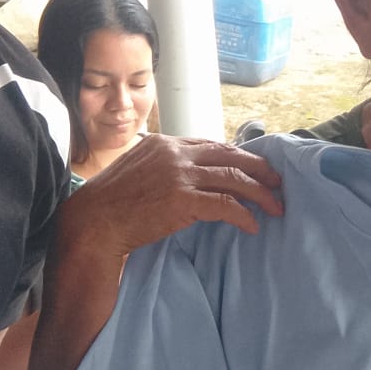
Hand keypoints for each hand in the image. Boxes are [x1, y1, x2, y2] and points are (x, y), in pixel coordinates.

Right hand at [60, 134, 283, 256]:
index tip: (255, 168)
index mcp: (165, 143)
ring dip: (261, 194)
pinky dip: (244, 215)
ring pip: (234, 179)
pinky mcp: (183, 201)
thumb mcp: (138, 170)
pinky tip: (252, 226)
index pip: (213, 144)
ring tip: (275, 207)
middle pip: (231, 156)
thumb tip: (191, 176)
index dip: (238, 157)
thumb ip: (165, 166)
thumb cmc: (112, 202)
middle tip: (278, 183)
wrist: (92, 222)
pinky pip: (226, 205)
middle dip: (259, 169)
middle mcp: (176, 154)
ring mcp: (180, 176)